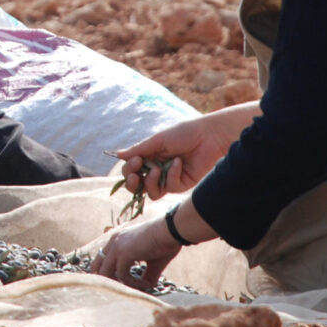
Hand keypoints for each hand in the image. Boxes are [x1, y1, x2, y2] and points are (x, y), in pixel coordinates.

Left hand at [91, 215, 180, 291]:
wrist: (171, 230)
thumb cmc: (165, 242)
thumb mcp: (152, 261)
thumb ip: (145, 274)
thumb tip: (145, 288)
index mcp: (117, 240)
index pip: (101, 259)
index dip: (106, 274)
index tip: (120, 284)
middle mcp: (113, 242)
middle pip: (96, 267)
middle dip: (107, 281)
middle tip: (125, 289)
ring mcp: (117, 247)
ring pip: (105, 273)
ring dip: (121, 284)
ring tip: (139, 286)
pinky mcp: (124, 253)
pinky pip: (122, 275)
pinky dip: (133, 283)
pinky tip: (146, 283)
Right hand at [112, 102, 260, 200]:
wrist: (209, 136)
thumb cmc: (184, 133)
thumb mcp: (158, 140)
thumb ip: (138, 149)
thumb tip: (117, 155)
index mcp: (150, 156)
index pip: (131, 170)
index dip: (129, 169)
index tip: (135, 161)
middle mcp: (157, 169)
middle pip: (137, 185)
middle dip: (133, 183)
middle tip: (136, 176)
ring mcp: (169, 178)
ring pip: (151, 192)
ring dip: (150, 182)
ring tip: (157, 170)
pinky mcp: (182, 185)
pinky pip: (169, 187)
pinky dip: (171, 175)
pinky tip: (179, 163)